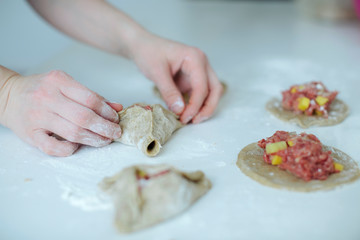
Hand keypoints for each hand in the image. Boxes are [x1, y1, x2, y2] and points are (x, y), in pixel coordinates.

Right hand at [1, 70, 121, 156]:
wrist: (9, 96)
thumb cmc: (42, 90)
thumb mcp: (66, 85)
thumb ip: (91, 96)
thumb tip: (117, 107)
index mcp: (58, 81)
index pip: (90, 99)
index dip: (107, 111)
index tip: (115, 118)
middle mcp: (47, 98)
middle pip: (84, 117)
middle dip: (105, 127)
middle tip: (115, 132)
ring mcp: (38, 117)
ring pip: (72, 132)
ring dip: (94, 139)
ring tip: (104, 140)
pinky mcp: (30, 134)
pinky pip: (53, 147)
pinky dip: (69, 149)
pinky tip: (77, 146)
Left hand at [129, 33, 222, 123]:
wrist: (143, 46)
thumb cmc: (149, 53)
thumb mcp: (157, 72)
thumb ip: (168, 92)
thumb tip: (180, 111)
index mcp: (195, 58)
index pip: (202, 86)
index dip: (195, 105)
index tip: (184, 117)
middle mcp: (202, 64)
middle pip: (215, 89)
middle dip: (207, 108)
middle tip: (194, 121)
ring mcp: (199, 72)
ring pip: (211, 93)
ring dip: (203, 108)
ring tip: (190, 120)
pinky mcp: (193, 79)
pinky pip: (200, 95)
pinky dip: (195, 105)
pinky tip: (185, 114)